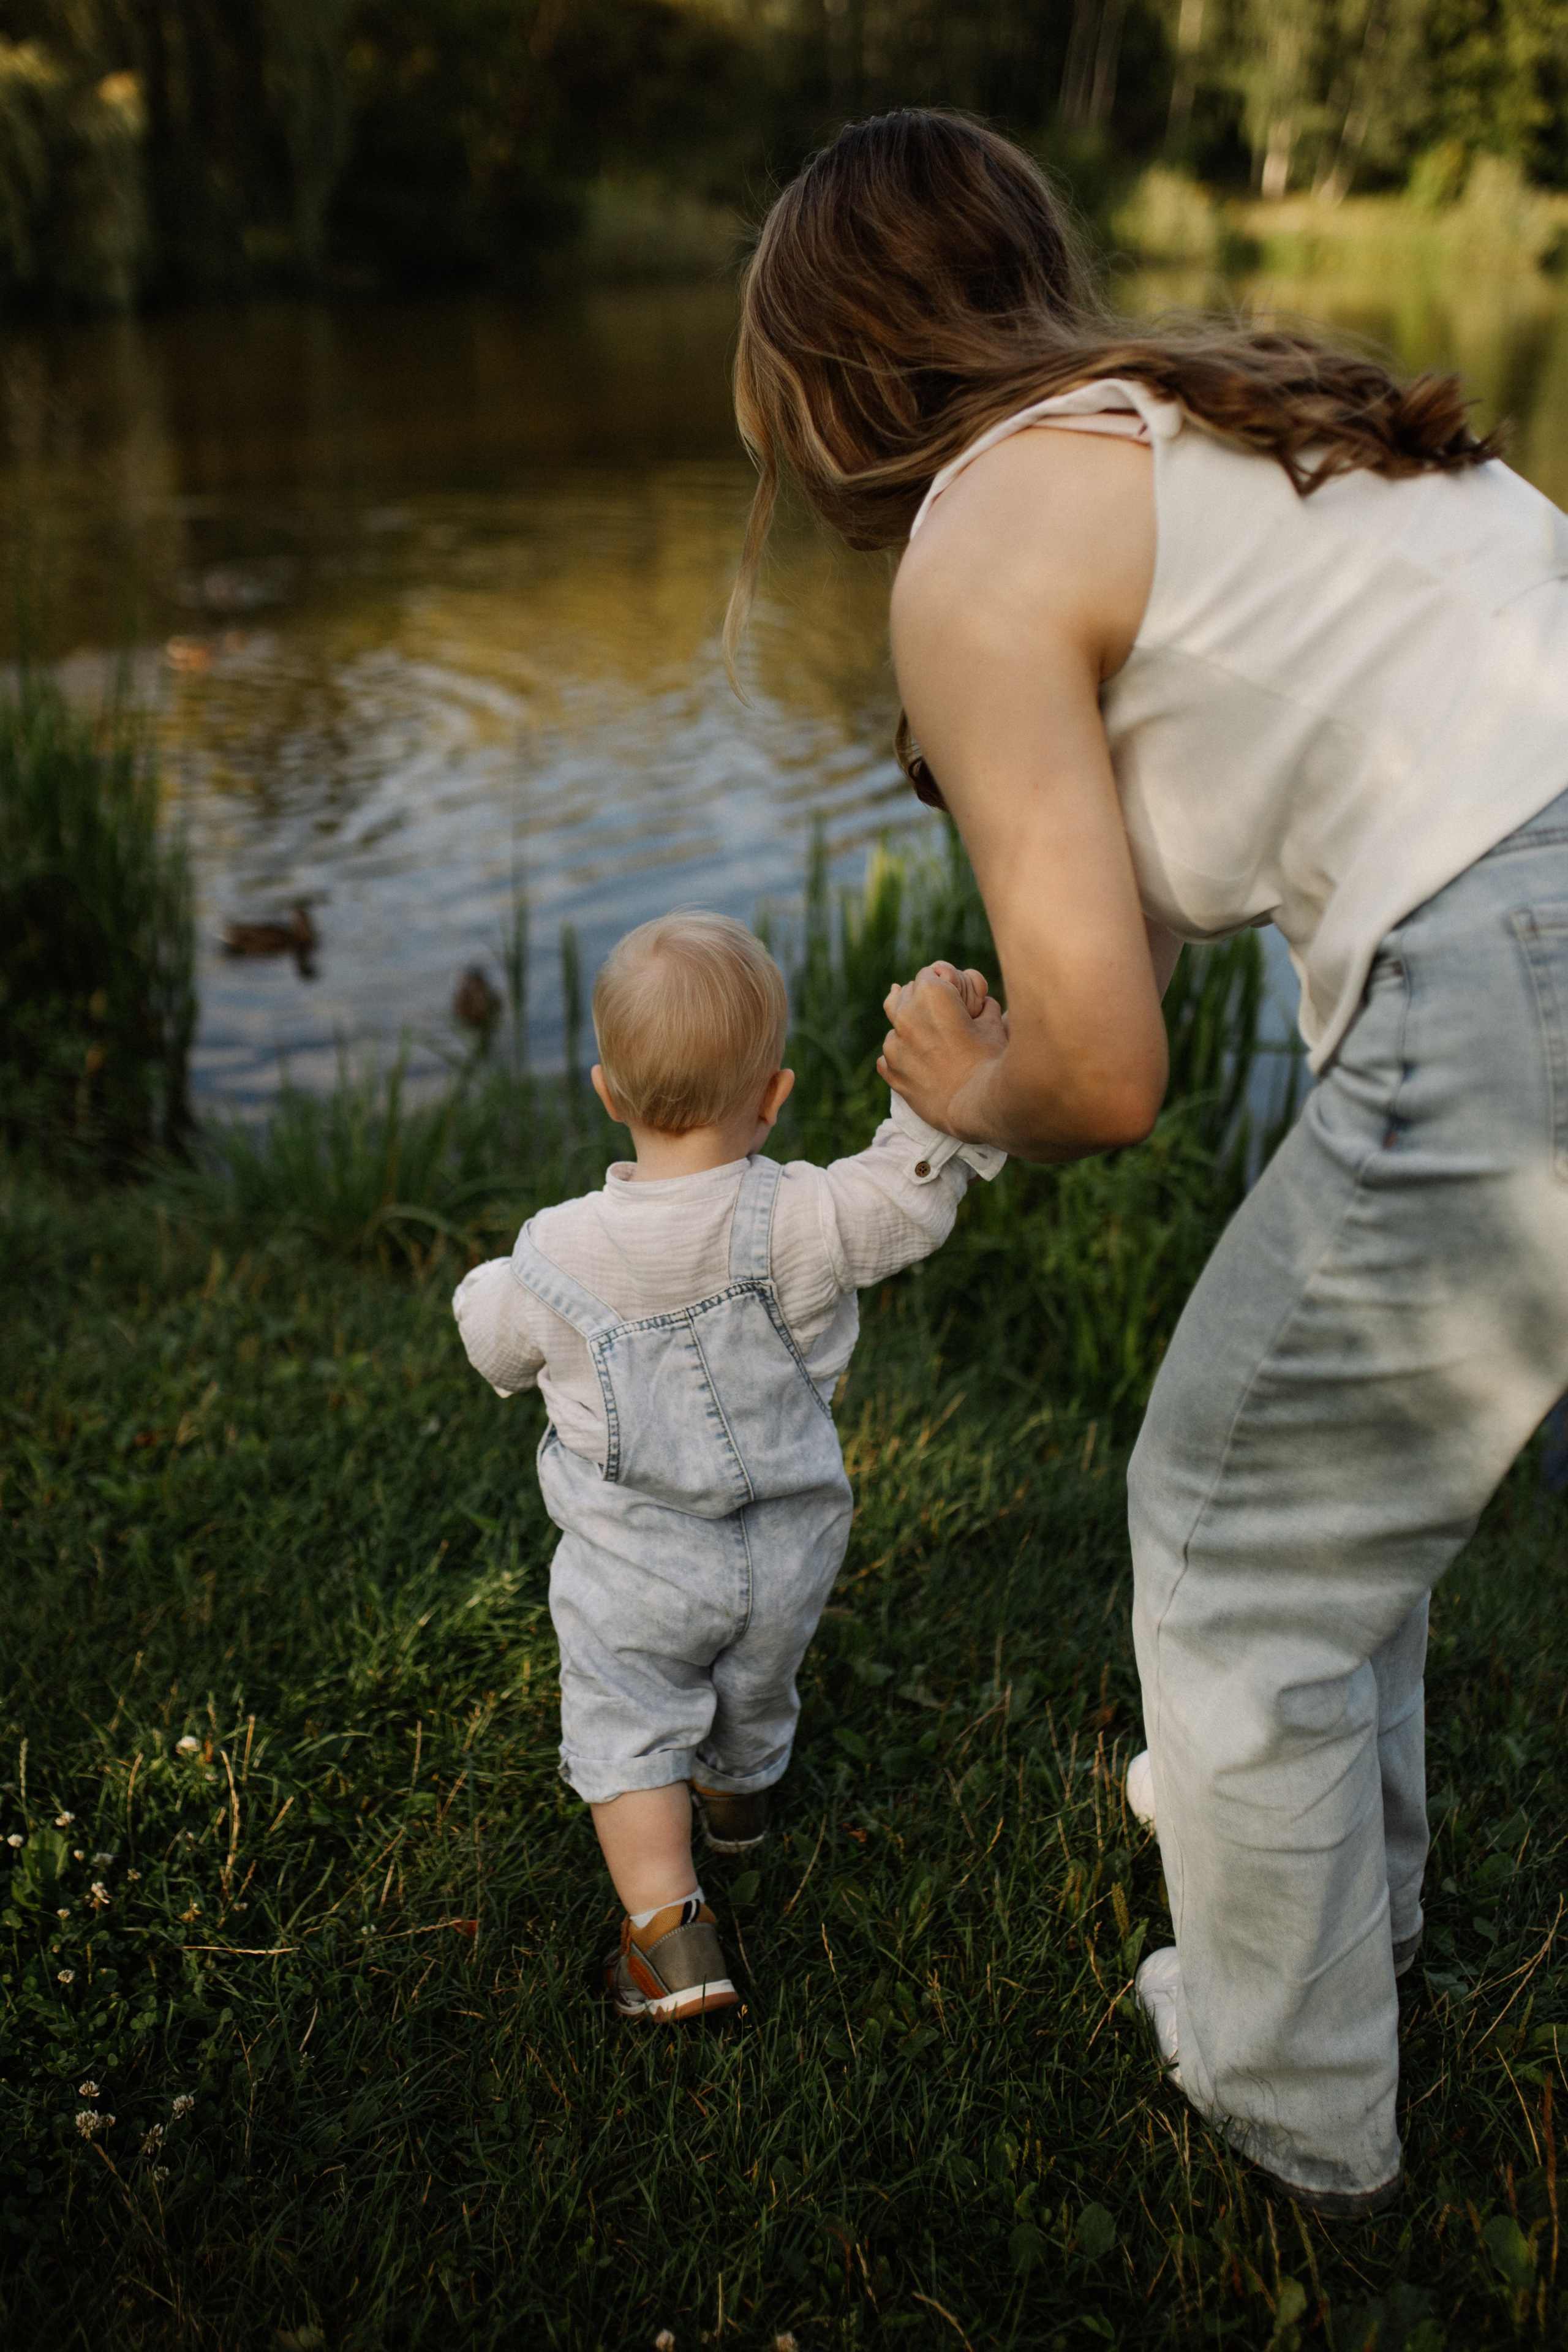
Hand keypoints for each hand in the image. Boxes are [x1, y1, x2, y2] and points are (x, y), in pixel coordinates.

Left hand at [878, 962, 1007, 1138]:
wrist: (977, 1107)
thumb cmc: (990, 1062)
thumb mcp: (993, 1022)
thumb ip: (980, 1002)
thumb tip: (978, 1001)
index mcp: (931, 994)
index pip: (930, 973)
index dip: (946, 985)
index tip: (957, 1000)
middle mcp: (906, 1015)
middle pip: (908, 994)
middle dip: (925, 1003)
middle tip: (947, 1020)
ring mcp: (894, 1045)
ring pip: (896, 1025)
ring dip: (911, 1030)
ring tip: (934, 1045)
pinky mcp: (891, 1071)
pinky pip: (888, 1055)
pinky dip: (902, 1056)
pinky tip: (920, 1064)